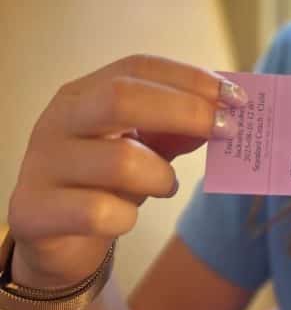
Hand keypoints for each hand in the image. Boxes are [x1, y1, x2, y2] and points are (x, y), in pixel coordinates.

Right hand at [6, 55, 246, 288]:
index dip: (191, 78)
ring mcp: (42, 165)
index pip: (138, 67)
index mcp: (82, 94)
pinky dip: (126, 217)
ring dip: (161, 176)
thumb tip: (225, 109)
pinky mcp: (34, 212)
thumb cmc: (104, 183)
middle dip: (186, 111)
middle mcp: (57, 121)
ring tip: (165, 185)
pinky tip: (124, 218)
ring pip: (119, 161)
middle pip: (122, 98)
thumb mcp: (143, 147)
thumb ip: (178, 127)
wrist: (53, 242)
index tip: (237, 98)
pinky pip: (99, 212)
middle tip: (227, 131)